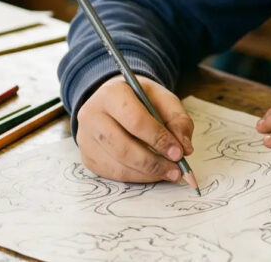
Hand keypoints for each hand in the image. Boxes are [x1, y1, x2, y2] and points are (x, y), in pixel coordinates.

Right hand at [76, 74, 193, 182]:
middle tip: (176, 170)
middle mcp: (92, 115)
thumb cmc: (141, 98)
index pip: (135, 121)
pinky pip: (112, 174)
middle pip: (123, 147)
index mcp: (112, 93)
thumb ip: (178, 119)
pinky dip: (136, 177)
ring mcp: (86, 138)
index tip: (178, 153)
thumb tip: (185, 148)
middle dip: (153, 162)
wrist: (117, 100)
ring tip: (168, 173)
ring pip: (117, 164)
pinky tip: (152, 174)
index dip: (158, 139)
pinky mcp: (87, 156)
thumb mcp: (163, 99)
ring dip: (147, 173)